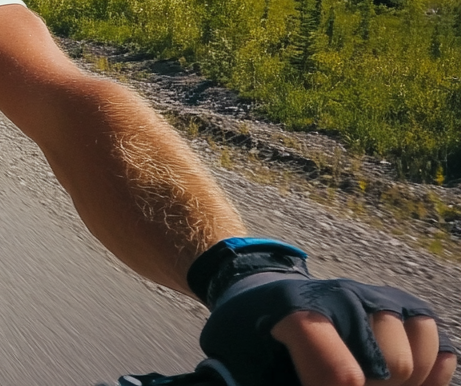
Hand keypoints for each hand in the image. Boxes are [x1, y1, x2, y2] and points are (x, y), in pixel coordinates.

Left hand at [201, 277, 455, 385]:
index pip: (341, 375)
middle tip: (336, 384)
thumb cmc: (246, 336)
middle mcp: (343, 296)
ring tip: (363, 381)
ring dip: (398, 383)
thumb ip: (245, 382)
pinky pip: (439, 351)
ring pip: (415, 361)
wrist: (262, 293)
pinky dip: (427, 375)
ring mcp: (377, 298)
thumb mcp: (232, 361)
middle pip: (387, 370)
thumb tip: (256, 384)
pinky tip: (397, 381)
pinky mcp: (406, 306)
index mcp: (296, 310)